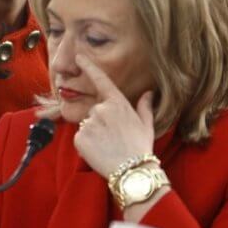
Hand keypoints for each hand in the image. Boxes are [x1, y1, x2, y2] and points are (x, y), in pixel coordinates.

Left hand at [73, 54, 154, 178]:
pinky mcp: (79, 138)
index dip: (89, 66)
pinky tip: (98, 151)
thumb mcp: (146, 125)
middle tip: (113, 137)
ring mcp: (89, 123)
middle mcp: (101, 110)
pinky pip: (80, 137)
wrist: (131, 171)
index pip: (101, 80)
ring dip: (93, 133)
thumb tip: (148, 93)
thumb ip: (144, 107)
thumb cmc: (140, 148)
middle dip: (100, 121)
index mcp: (117, 103)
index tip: (79, 56)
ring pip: (87, 124)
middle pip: (95, 111)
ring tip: (107, 146)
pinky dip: (86, 144)